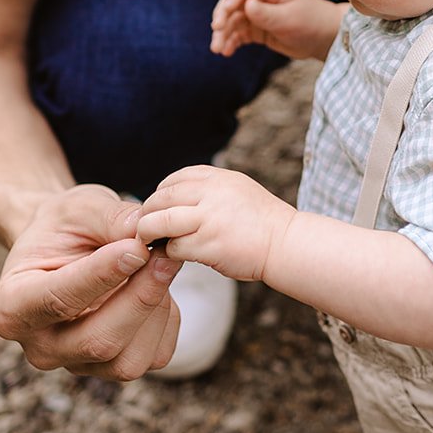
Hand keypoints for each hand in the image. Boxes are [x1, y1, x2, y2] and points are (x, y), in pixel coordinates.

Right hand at [0, 185, 180, 378]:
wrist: (66, 247)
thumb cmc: (65, 227)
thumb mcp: (79, 207)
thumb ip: (110, 218)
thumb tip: (145, 237)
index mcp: (11, 307)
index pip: (58, 300)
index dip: (101, 276)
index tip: (136, 249)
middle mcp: (41, 347)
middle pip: (98, 342)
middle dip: (139, 298)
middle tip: (164, 255)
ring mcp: (78, 363)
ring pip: (129, 359)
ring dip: (157, 309)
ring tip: (159, 264)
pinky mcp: (114, 370)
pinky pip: (154, 356)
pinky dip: (167, 320)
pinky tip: (157, 286)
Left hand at [138, 165, 293, 282]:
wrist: (286, 243)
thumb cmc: (261, 221)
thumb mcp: (236, 188)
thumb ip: (207, 188)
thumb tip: (173, 197)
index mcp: (217, 177)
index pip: (172, 180)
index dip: (160, 196)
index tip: (159, 210)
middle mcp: (211, 193)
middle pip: (160, 199)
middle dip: (147, 215)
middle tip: (146, 229)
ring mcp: (209, 219)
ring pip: (159, 222)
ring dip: (150, 234)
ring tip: (152, 242)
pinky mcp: (208, 245)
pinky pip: (174, 248)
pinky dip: (169, 253)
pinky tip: (177, 255)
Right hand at [210, 0, 342, 60]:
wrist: (326, 38)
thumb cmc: (313, 23)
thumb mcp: (291, 19)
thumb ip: (268, 14)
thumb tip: (247, 5)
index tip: (224, 12)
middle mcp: (263, 0)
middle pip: (235, 5)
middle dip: (223, 17)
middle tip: (216, 31)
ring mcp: (259, 16)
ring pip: (234, 22)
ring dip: (224, 34)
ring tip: (218, 49)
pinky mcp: (259, 30)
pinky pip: (240, 34)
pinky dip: (231, 42)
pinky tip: (226, 52)